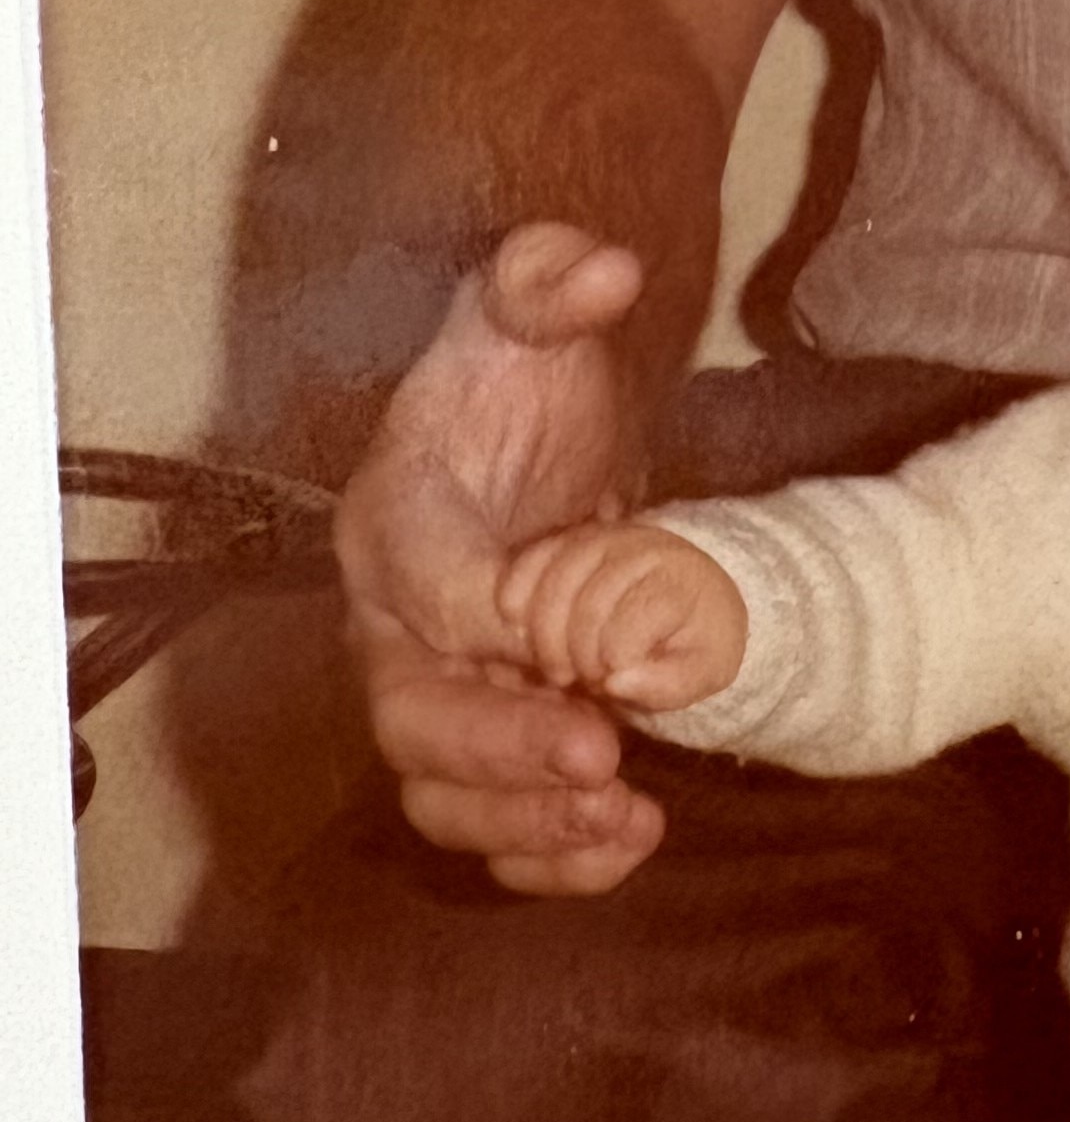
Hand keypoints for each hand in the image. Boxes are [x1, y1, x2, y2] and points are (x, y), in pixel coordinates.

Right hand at [334, 220, 668, 894]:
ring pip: (442, 789)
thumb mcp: (532, 297)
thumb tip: (602, 269)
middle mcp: (393, 614)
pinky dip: (543, 853)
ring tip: (625, 821)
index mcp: (397, 511)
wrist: (526, 418)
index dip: (493, 620)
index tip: (581, 638)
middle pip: (414, 714)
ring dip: (526, 823)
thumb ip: (552, 276)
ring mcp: (432, 682)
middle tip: (602, 755)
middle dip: (502, 750)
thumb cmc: (520, 364)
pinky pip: (486, 818)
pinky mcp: (480, 726)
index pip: (425, 584)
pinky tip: (622, 848)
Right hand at [499, 520, 746, 712]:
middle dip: (579, 655)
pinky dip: (517, 589)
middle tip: (584, 680)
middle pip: (589, 605)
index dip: (613, 661)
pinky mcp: (573, 539)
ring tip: (557, 668)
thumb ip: (668, 684)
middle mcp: (642, 549)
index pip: (629, 626)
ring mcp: (605, 538)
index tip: (616, 678)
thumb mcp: (703, 672)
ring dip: (545, 635)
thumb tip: (616, 681)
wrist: (690, 594)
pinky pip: (534, 557)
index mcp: (678, 582)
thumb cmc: (694, 640)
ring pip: (557, 580)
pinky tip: (514, 623)